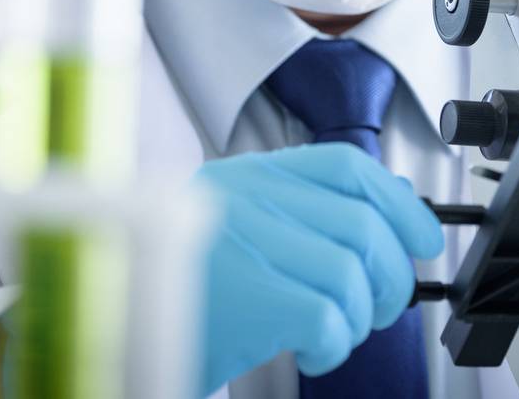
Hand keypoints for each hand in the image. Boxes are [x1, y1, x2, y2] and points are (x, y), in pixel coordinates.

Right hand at [191, 143, 444, 392]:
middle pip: (362, 223)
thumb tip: (384, 213)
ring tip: (336, 333)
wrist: (97, 331)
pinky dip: (336, 341)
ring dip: (361, 316)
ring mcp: (243, 242)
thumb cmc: (169, 293)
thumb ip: (294, 214)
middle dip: (389, 275)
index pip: (346, 167)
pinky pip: (327, 314)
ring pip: (351, 270)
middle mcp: (244, 198)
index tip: (422, 237)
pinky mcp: (245, 295)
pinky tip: (315, 350)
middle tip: (379, 308)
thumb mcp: (229, 232)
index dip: (400, 202)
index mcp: (243, 179)